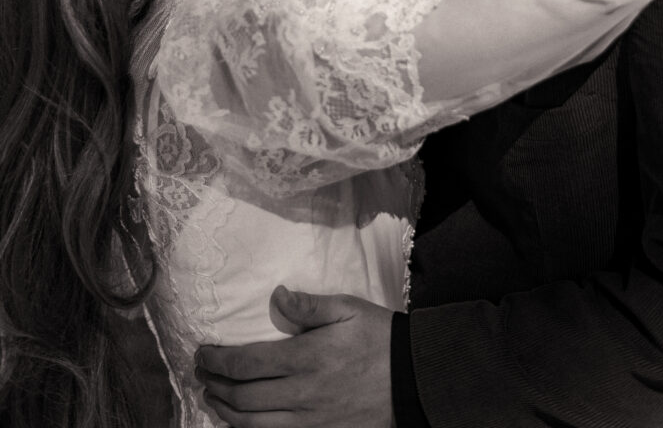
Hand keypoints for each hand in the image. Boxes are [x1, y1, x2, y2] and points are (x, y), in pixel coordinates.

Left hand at [195, 286, 393, 427]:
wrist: (412, 379)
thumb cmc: (379, 337)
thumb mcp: (348, 308)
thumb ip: (309, 305)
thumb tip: (277, 295)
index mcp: (305, 358)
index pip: (246, 362)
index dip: (217, 359)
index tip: (203, 352)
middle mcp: (301, 393)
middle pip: (242, 397)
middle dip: (214, 384)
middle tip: (201, 372)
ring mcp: (309, 420)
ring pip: (253, 424)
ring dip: (225, 411)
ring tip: (211, 397)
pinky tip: (241, 422)